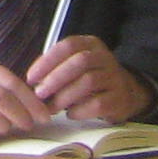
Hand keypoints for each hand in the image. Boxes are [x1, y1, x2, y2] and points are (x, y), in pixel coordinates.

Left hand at [27, 35, 148, 122]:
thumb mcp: (76, 65)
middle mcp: (104, 57)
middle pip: (79, 62)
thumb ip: (56, 68)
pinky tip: (70, 114)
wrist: (127, 93)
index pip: (68, 45)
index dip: (47, 61)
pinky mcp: (119, 99)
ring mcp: (114, 77)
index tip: (31, 77)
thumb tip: (32, 82)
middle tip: (39, 93)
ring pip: (88, 82)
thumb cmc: (92, 78)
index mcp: (91, 44)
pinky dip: (79, 110)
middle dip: (55, 78)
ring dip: (64, 96)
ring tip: (51, 108)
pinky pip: (97, 104)